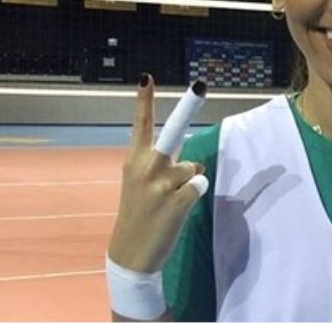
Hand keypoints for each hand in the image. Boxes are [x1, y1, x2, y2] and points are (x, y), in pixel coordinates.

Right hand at [107, 73, 206, 272]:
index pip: (140, 125)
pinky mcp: (176, 201)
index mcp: (133, 160)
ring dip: (189, 182)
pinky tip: (177, 209)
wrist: (130, 252)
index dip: (144, 100)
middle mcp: (145, 167)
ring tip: (170, 201)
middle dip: (188, 107)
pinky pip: (199, 186)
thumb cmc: (140, 212)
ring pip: (193, 168)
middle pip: (173, 132)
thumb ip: (159, 165)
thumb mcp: (138, 184)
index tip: (146, 77)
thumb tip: (193, 163)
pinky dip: (195, 195)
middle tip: (201, 84)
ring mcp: (160, 184)